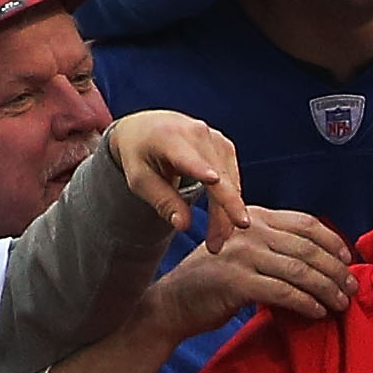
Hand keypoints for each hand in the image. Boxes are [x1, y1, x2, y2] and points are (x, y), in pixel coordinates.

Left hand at [108, 111, 246, 236]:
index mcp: (169, 137)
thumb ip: (162, 201)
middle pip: (217, 176)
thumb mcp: (140, 179)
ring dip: (226, 214)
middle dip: (222, 210)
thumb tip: (183, 226)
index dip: (201, 169)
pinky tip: (223, 223)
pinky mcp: (225, 146)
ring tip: (216, 242)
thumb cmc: (140, 155)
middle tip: (218, 244)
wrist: (148, 128)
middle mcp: (197, 133)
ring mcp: (215, 138)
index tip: (213, 181)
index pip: (187, 157)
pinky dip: (230, 203)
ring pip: (229, 182)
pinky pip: (232, 180)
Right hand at [148, 206, 354, 336]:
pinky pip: (284, 292)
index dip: (332, 241)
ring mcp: (242, 254)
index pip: (305, 224)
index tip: (348, 260)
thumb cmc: (213, 280)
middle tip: (352, 288)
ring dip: (327, 289)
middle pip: (307, 247)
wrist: (174, 302)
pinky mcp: (237, 281)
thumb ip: (274, 245)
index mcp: (254, 216)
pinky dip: (306, 303)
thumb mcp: (244, 250)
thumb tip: (319, 258)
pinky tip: (318, 312)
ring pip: (300, 271)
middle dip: (336, 270)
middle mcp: (249, 229)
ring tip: (341, 303)